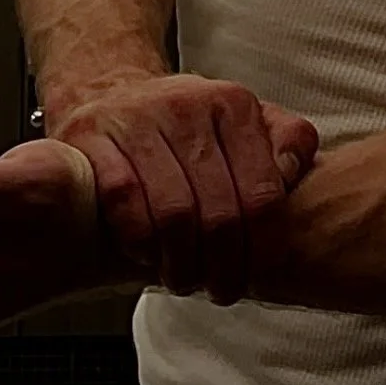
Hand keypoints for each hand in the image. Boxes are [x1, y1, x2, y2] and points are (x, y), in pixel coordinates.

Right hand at [49, 74, 319, 305]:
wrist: (114, 94)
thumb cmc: (191, 126)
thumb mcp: (248, 123)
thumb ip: (287, 143)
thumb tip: (292, 175)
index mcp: (233, 104)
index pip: (263, 193)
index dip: (262, 247)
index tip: (257, 274)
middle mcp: (187, 104)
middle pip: (219, 212)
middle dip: (223, 266)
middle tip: (221, 289)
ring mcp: (137, 118)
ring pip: (173, 213)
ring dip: (181, 263)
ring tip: (184, 279)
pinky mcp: (93, 135)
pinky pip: (123, 203)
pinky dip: (139, 241)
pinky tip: (148, 254)